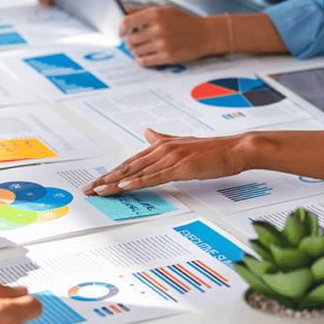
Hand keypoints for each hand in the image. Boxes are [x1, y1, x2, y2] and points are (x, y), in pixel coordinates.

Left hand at [80, 129, 245, 195]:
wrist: (235, 148)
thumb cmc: (212, 150)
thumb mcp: (183, 142)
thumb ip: (162, 139)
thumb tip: (147, 132)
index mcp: (160, 145)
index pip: (130, 162)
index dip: (111, 172)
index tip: (96, 182)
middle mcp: (161, 149)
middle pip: (126, 167)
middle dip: (105, 179)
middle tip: (87, 190)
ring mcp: (170, 157)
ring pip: (135, 173)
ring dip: (114, 183)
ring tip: (98, 192)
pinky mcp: (179, 167)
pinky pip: (153, 177)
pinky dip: (136, 182)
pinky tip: (122, 187)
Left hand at [121, 7, 228, 66]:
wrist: (205, 34)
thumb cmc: (184, 21)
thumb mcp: (164, 10)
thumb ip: (143, 10)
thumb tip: (124, 9)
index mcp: (156, 14)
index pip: (127, 22)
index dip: (121, 29)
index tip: (121, 32)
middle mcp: (158, 28)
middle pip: (130, 39)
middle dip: (130, 41)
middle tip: (134, 42)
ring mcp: (162, 44)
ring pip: (136, 51)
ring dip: (136, 51)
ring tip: (142, 49)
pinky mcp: (167, 57)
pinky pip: (144, 61)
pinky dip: (141, 60)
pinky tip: (145, 57)